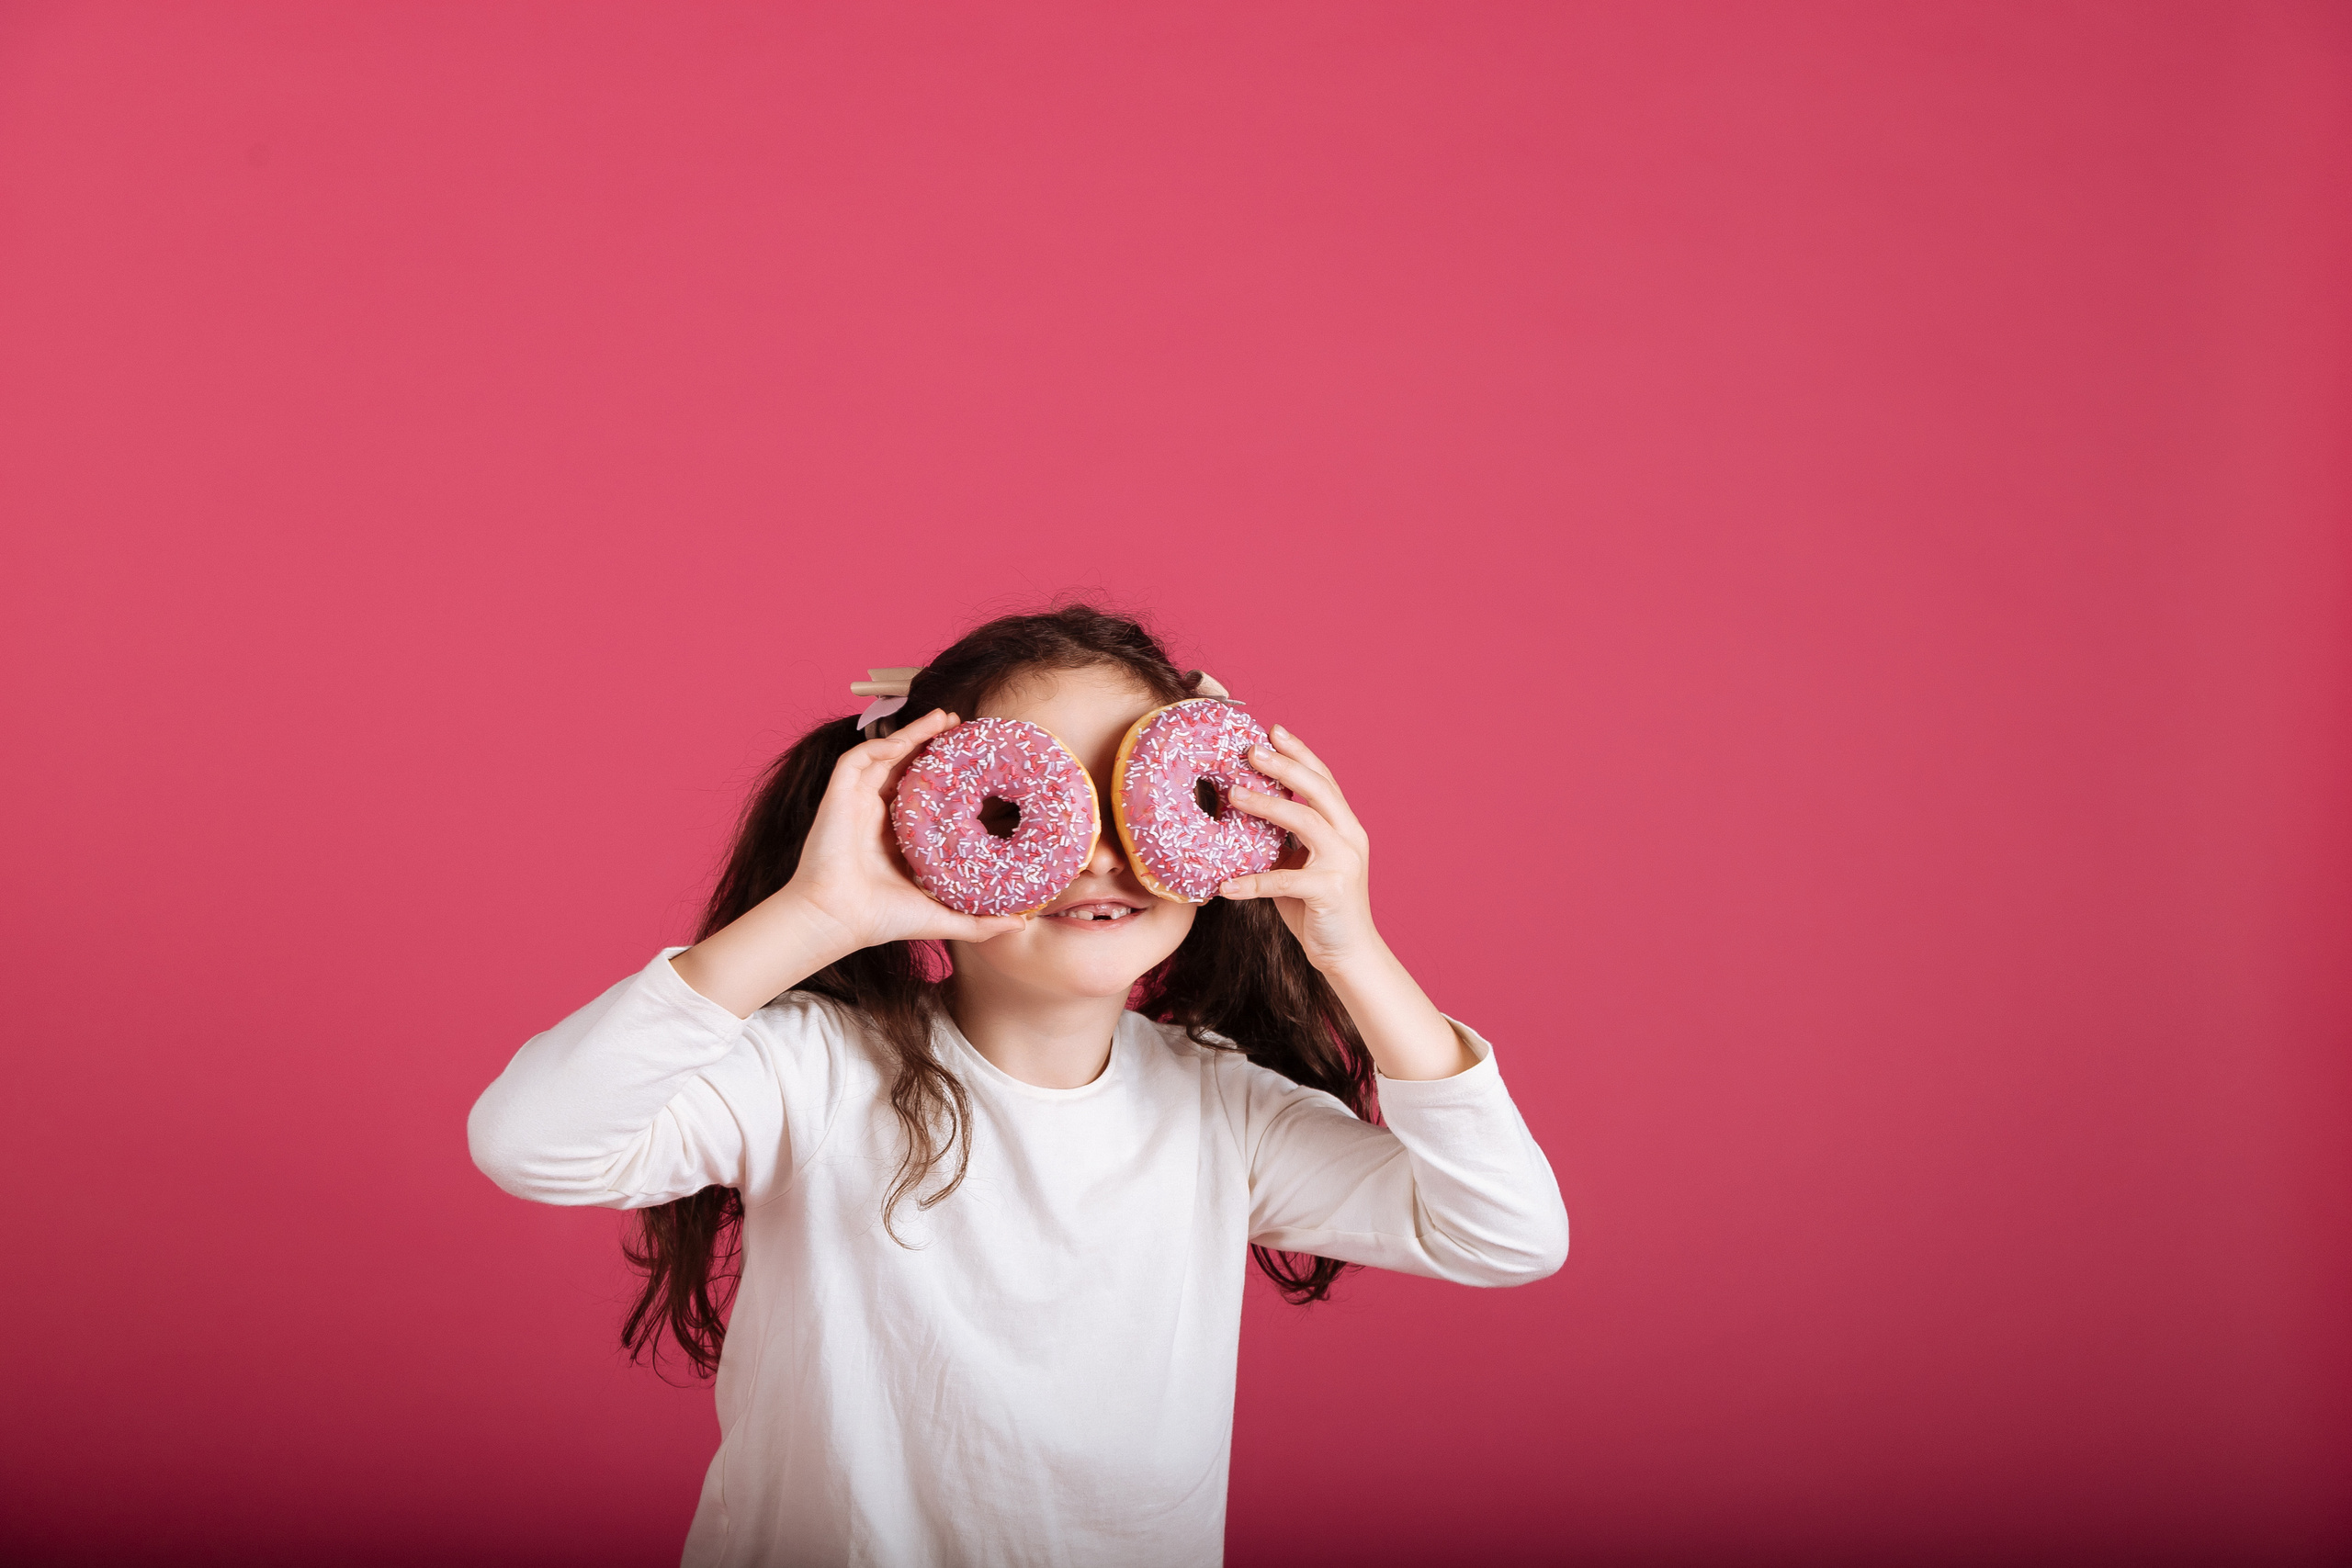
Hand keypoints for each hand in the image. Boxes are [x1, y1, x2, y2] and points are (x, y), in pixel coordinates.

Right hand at [786, 707, 1031, 952]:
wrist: (837, 919)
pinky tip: (908, 737)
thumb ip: (979, 921)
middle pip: (907, 768)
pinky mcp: (839, 795)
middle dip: (933, 744)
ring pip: (886, 755)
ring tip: (944, 717)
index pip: (926, 795)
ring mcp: (857, 802)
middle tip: (962, 727)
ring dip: (913, 733)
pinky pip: (859, 758)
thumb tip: (1021, 924)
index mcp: (898, 838)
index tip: (977, 762)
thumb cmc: (882, 920)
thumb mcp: (942, 917)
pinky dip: (883, 743)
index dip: (948, 776)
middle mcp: (877, 814)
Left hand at [1216, 724, 1383, 974]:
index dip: (1299, 752)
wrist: (1350, 955)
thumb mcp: (1301, 866)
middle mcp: (1350, 837)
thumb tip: (1243, 815)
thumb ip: (1283, 841)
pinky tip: (1225, 886)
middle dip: (1284, 765)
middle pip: (1318, 789)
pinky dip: (1252, 883)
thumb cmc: (1319, 909)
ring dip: (1267, 806)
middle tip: (1250, 751)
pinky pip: (1285, 881)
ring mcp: (1343, 863)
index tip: (1273, 730)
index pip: (1323, 779)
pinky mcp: (1331, 891)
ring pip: (1305, 822)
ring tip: (1232, 795)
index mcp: (1344, 827)